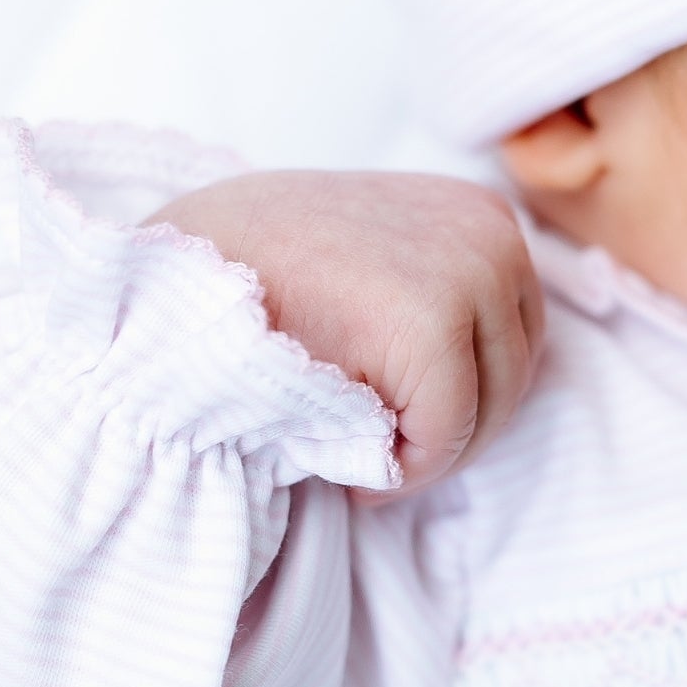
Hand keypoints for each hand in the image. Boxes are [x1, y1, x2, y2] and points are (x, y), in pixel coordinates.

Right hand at [143, 170, 543, 497]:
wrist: (172, 278)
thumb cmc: (256, 277)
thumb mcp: (374, 257)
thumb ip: (435, 296)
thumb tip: (494, 391)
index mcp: (482, 215)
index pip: (514, 338)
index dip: (460, 399)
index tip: (395, 423)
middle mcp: (491, 236)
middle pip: (514, 376)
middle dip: (449, 431)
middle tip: (376, 456)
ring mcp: (467, 273)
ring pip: (488, 411)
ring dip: (426, 451)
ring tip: (357, 459)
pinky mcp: (429, 324)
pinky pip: (445, 434)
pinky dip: (403, 469)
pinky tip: (347, 471)